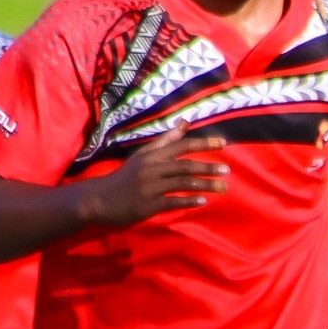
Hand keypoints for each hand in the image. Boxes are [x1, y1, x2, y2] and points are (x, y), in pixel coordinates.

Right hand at [81, 125, 227, 225]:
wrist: (100, 198)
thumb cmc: (126, 176)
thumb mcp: (143, 155)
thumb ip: (165, 141)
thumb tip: (184, 123)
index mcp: (152, 156)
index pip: (180, 145)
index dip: (202, 143)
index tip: (223, 142)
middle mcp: (152, 169)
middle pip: (184, 166)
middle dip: (207, 167)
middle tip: (227, 170)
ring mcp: (150, 187)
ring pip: (181, 184)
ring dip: (204, 185)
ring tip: (222, 187)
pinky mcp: (148, 205)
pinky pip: (172, 202)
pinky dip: (188, 201)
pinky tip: (202, 201)